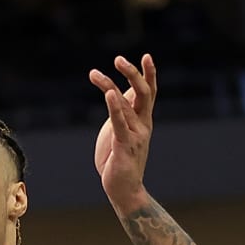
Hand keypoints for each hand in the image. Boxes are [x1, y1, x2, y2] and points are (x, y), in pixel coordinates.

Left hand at [90, 54, 156, 207]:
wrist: (124, 189)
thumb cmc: (118, 158)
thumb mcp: (120, 130)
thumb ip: (122, 112)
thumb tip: (119, 92)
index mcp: (143, 120)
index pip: (149, 92)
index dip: (149, 74)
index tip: (146, 56)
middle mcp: (143, 125)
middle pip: (144, 93)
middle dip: (133, 74)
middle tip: (118, 59)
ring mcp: (136, 135)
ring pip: (126, 105)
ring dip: (108, 86)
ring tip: (94, 73)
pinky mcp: (124, 145)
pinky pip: (120, 123)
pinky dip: (115, 107)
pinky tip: (109, 94)